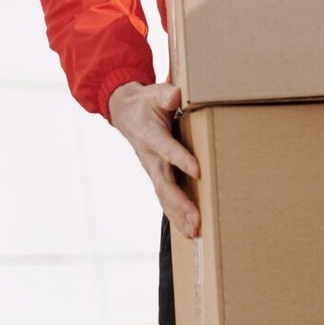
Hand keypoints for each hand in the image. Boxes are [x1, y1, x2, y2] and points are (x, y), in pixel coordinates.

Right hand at [109, 80, 200, 238]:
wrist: (125, 112)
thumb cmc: (145, 102)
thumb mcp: (153, 93)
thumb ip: (165, 94)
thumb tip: (176, 95)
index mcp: (151, 135)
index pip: (167, 149)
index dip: (181, 159)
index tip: (198, 171)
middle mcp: (150, 157)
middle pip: (165, 183)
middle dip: (181, 202)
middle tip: (196, 219)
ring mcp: (152, 169)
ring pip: (165, 196)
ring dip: (179, 215)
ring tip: (195, 232)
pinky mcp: (156, 176)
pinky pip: (165, 199)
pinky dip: (175, 215)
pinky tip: (188, 231)